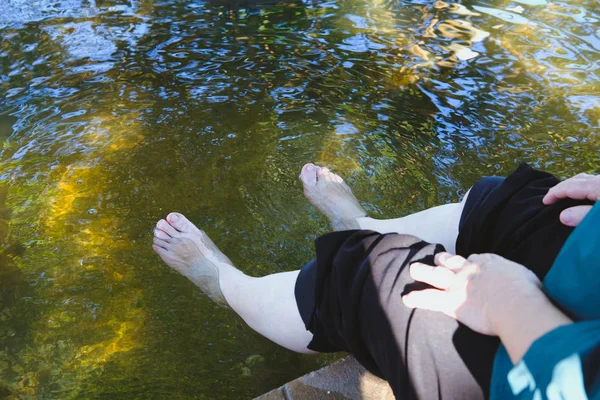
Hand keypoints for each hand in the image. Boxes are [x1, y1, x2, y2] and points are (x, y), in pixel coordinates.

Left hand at [402, 253, 540, 335]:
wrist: (514, 303)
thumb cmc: (526, 292)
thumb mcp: (525, 277)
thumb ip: (518, 280)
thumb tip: (526, 288)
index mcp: (487, 263)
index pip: (474, 259)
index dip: (468, 262)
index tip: (466, 263)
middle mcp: (468, 270)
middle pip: (450, 261)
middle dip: (441, 260)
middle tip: (435, 258)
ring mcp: (457, 285)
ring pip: (434, 275)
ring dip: (422, 272)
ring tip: (412, 269)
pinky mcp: (450, 302)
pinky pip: (428, 298)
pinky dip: (416, 298)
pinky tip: (406, 298)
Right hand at [543, 173, 599, 226]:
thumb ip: (582, 215)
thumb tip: (562, 216)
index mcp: (596, 185)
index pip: (568, 186)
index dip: (554, 193)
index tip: (544, 202)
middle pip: (575, 180)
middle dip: (561, 188)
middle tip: (551, 198)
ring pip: (585, 180)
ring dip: (572, 187)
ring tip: (564, 196)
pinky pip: (592, 183)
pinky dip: (582, 188)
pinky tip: (584, 196)